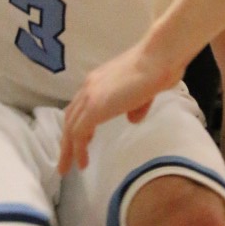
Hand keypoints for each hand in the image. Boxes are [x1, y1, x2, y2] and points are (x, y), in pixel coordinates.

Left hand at [60, 41, 182, 171]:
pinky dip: (78, 150)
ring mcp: (90, 96)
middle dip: (67, 140)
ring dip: (68, 149)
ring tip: (68, 168)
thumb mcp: (145, 92)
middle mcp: (89, 86)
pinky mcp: (95, 107)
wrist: (158, 58)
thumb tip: (132, 119)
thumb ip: (136, 106)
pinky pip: (79, 133)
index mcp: (98, 80)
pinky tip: (83, 162)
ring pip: (70, 127)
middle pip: (70, 117)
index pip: (80, 106)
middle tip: (65, 161)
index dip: (77, 124)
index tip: (81, 141)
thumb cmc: (158, 69)